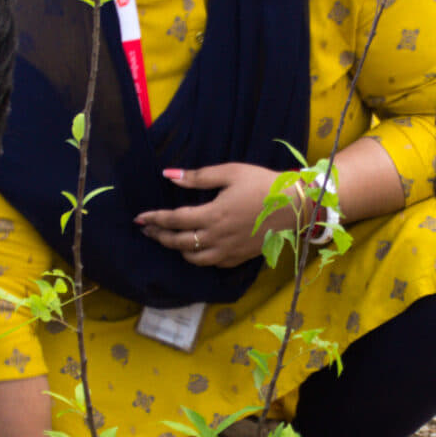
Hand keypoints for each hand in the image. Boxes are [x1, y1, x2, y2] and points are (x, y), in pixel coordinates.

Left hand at [133, 163, 303, 267]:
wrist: (295, 206)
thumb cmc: (263, 184)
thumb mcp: (230, 173)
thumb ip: (198, 177)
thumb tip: (169, 175)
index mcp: (213, 214)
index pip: (174, 220)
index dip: (154, 219)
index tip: (140, 218)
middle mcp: (217, 237)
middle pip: (179, 242)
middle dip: (159, 236)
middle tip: (148, 230)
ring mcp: (228, 251)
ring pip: (193, 258)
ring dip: (178, 249)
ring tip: (170, 239)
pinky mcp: (239, 258)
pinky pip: (211, 263)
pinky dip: (198, 258)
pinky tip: (197, 249)